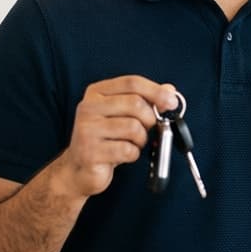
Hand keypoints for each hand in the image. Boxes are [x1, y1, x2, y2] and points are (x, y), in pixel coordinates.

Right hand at [54, 75, 179, 198]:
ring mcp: (87, 130)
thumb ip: (145, 100)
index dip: (156, 91)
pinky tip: (122, 155)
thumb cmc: (105, 140)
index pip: (132, 83)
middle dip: (150, 119)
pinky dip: (133, 154)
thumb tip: (169, 90)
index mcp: (97, 93)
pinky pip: (128, 150)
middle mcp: (88, 108)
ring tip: (130, 143)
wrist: (79, 168)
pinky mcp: (90, 152)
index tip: (171, 101)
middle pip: (136, 104)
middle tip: (146, 129)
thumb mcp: (124, 115)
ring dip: (140, 140)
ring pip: (134, 128)